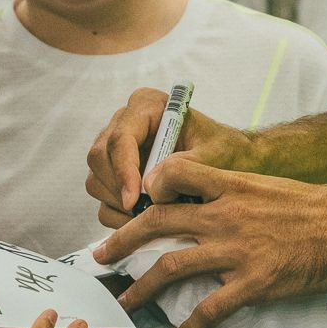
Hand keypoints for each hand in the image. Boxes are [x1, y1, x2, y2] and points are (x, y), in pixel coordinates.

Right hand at [85, 87, 254, 228]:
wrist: (230, 161)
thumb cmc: (225, 151)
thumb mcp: (216, 155)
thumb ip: (188, 165)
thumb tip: (151, 184)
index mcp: (147, 106)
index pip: (121, 137)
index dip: (124, 171)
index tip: (135, 200)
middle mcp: (125, 123)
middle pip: (100, 157)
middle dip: (118, 190)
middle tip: (142, 214)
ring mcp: (116, 149)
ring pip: (96, 179)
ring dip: (118, 205)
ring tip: (149, 218)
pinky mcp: (115, 173)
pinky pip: (102, 198)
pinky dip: (118, 216)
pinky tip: (144, 221)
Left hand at [90, 160, 326, 327]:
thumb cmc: (323, 205)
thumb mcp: (273, 185)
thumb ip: (239, 193)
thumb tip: (216, 206)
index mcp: (232, 184)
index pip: (175, 173)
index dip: (149, 187)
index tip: (137, 203)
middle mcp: (226, 214)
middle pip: (157, 222)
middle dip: (121, 240)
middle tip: (100, 256)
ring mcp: (237, 250)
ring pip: (170, 266)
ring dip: (140, 288)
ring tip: (125, 303)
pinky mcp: (254, 284)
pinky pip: (208, 311)